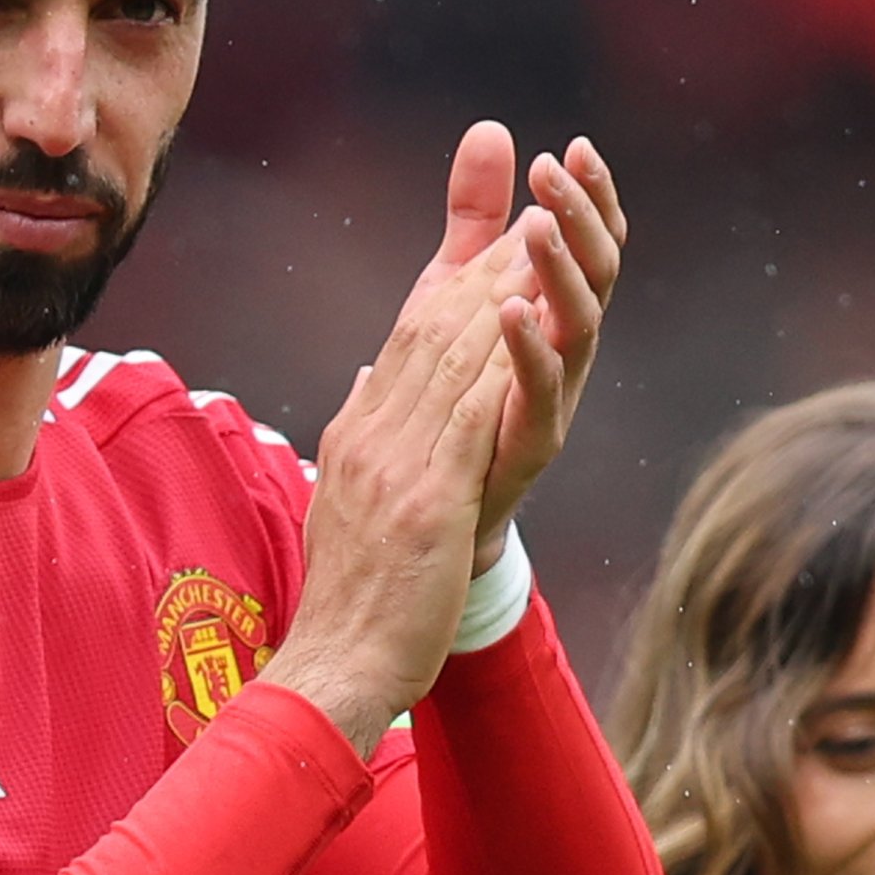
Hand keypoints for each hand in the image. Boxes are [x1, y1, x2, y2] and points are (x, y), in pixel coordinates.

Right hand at [254, 162, 528, 752]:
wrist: (332, 668)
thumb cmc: (353, 603)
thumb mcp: (352, 505)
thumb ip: (363, 437)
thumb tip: (365, 379)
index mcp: (359, 433)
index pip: (408, 338)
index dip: (456, 280)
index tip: (500, 235)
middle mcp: (370, 433)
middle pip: (430, 328)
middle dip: (484, 262)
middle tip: (534, 206)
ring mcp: (395, 463)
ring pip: (452, 356)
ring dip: (501, 290)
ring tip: (542, 237)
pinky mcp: (428, 500)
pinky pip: (469, 414)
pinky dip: (500, 361)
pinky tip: (531, 318)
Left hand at [436, 127, 622, 558]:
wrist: (439, 504)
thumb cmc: (455, 388)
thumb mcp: (456, 286)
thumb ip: (477, 217)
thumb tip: (490, 129)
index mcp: (557, 307)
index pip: (591, 240)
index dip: (592, 196)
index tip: (574, 147)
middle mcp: (569, 347)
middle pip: (598, 271)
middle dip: (582, 217)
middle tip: (555, 172)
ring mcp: (556, 393)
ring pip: (581, 323)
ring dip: (561, 270)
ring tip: (538, 224)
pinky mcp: (531, 438)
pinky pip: (543, 390)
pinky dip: (529, 348)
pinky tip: (509, 309)